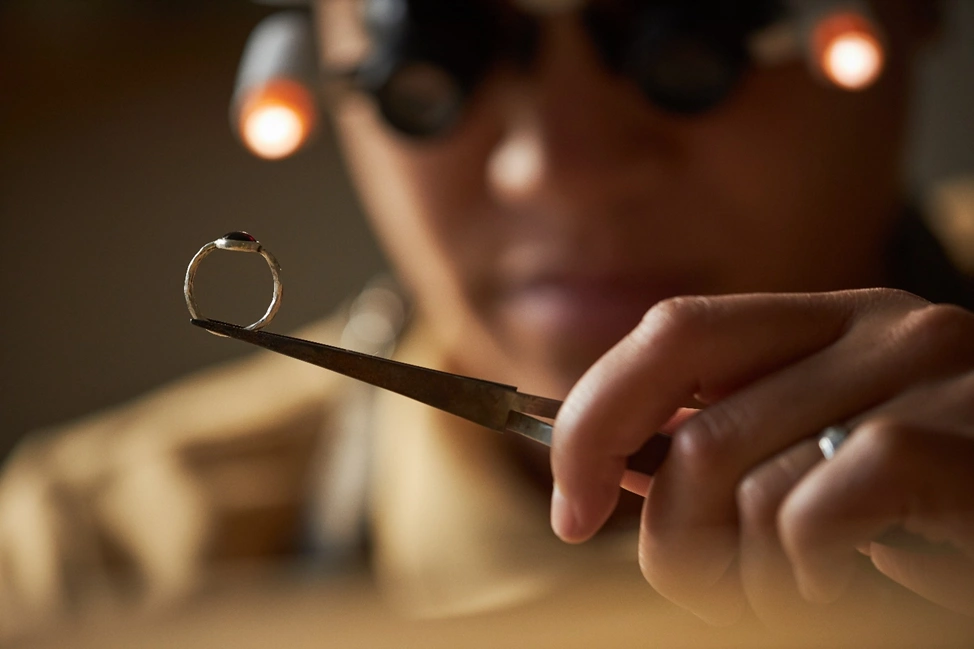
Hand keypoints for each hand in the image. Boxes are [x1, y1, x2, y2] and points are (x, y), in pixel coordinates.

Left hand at [549, 289, 973, 626]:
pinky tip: (853, 581)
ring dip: (742, 574)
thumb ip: (725, 447)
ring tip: (798, 590)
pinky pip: (816, 515)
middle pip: (693, 429)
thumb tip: (612, 467)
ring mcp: (932, 375)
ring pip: (745, 484)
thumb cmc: (925, 516)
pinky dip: (807, 572)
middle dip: (667, 533)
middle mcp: (880, 327)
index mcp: (827, 322)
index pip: (670, 332)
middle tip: (701, 585)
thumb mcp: (812, 462)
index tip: (572, 504)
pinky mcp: (966, 442)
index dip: (594, 417)